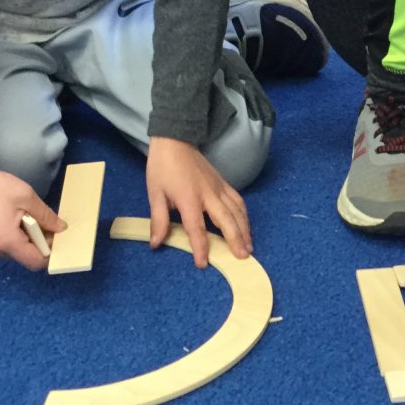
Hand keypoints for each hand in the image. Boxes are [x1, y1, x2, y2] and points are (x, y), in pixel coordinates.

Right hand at [0, 161, 64, 269]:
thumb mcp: (27, 197)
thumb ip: (46, 216)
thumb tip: (61, 228)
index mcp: (7, 241)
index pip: (36, 262)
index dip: (50, 252)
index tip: (55, 237)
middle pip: (25, 256)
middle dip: (37, 241)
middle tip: (37, 219)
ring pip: (14, 252)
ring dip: (23, 238)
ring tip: (19, 215)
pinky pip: (2, 247)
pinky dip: (10, 237)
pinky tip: (7, 218)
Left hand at [146, 138, 251, 267]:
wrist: (176, 141)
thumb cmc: (163, 169)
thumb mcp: (155, 194)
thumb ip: (159, 220)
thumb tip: (156, 243)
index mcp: (189, 199)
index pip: (196, 228)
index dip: (200, 247)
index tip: (203, 263)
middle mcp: (208, 194)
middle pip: (226, 220)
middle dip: (235, 239)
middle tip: (243, 257)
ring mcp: (219, 188)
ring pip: (237, 211)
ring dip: (244, 229)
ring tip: (249, 246)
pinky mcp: (224, 183)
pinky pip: (238, 201)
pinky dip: (244, 215)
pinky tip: (246, 226)